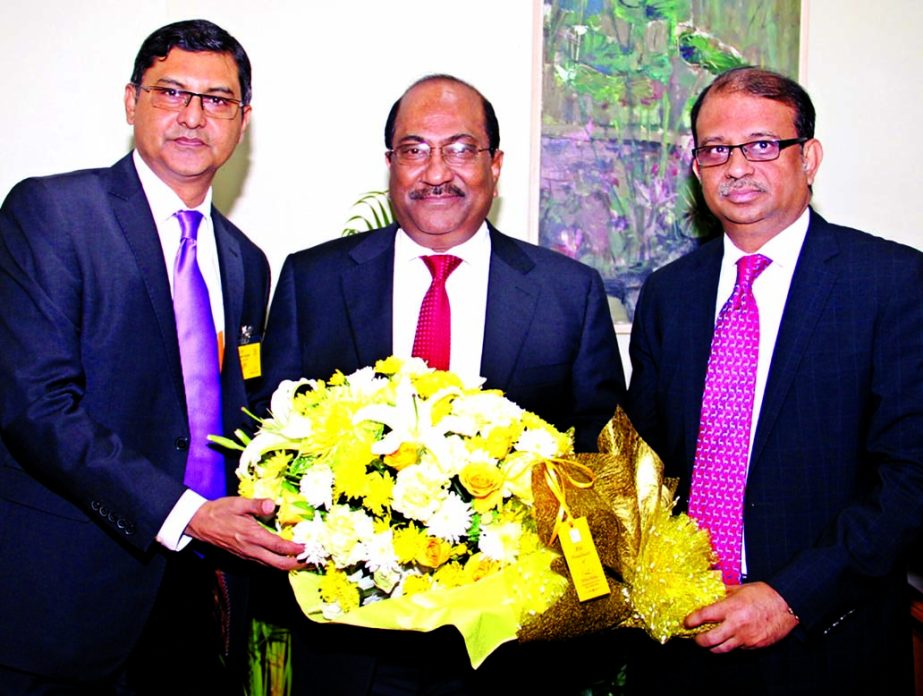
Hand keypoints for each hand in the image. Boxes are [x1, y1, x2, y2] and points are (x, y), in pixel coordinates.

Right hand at [185, 497, 304, 570]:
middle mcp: (251, 550)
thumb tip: (273, 504)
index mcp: (252, 536)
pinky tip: (285, 556)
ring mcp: (247, 555)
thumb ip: (257, 505)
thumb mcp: (238, 503)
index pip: (279, 547)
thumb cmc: (220, 511)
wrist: (199, 523)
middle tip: (312, 560)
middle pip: (279, 564)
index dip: (296, 549)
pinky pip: (265, 563)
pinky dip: (278, 562)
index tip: (309, 547)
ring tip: (303, 559)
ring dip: (289, 564)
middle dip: (297, 564)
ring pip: (272, 566)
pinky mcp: (244, 556)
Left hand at [685, 581, 798, 652]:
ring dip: (712, 647)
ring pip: (722, 649)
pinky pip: (738, 649)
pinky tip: (728, 640)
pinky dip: (730, 646)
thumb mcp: (740, 589)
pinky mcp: (754, 645)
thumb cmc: (764, 594)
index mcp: (731, 608)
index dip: (692, 620)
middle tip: (695, 638)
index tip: (686, 622)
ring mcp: (746, 637)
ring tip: (709, 643)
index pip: (704, 616)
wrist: (787, 604)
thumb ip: (724, 593)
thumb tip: (711, 592)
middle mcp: (736, 624)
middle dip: (698, 641)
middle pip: (709, 640)